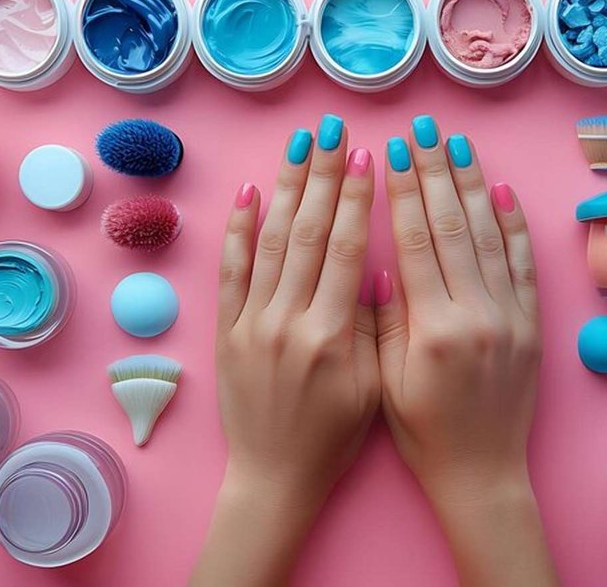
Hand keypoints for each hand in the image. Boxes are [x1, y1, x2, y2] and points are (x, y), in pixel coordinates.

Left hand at [192, 116, 378, 586]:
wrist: (274, 477)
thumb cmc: (333, 438)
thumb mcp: (372, 388)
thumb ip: (376, 327)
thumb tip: (380, 269)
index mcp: (332, 335)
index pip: (348, 249)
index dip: (359, 199)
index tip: (368, 157)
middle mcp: (287, 321)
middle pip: (309, 233)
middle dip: (324, 176)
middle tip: (334, 129)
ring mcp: (251, 323)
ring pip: (272, 241)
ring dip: (288, 188)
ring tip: (301, 144)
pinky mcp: (226, 331)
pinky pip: (230, 271)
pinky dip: (239, 230)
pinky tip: (251, 192)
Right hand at [375, 116, 555, 585]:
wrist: (482, 475)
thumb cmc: (424, 436)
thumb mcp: (386, 383)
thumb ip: (385, 322)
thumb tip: (381, 267)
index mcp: (433, 329)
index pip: (415, 243)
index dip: (403, 193)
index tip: (392, 153)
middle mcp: (477, 315)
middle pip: (453, 227)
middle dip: (435, 172)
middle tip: (422, 130)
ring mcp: (511, 317)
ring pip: (490, 236)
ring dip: (472, 185)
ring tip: (456, 144)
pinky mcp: (533, 325)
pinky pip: (524, 264)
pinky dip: (514, 225)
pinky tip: (501, 191)